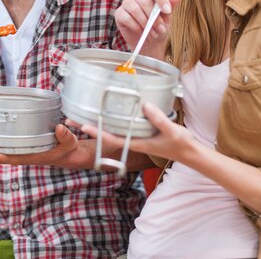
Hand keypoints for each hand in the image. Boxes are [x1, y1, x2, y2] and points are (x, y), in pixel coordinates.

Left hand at [0, 123, 97, 169]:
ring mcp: (18, 152)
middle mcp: (23, 156)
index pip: (17, 158)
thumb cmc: (67, 148)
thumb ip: (66, 136)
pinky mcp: (16, 147)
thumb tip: (60, 127)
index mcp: (35, 157)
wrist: (66, 154)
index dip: (4, 157)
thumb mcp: (70, 143)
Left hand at [80, 102, 196, 163]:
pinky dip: (112, 119)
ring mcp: (136, 137)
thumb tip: (144, 106)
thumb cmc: (181, 144)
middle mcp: (133, 140)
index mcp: (137, 143)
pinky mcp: (141, 133)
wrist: (190, 153)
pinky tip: (107, 112)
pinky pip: (122, 126)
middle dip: (88, 126)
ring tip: (80, 113)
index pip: (113, 138)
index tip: (84, 126)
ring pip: (112, 129)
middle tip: (69, 119)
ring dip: (97, 122)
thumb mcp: (171, 131)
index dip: (98, 132)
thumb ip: (158, 120)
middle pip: (107, 134)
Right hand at [115, 0, 187, 58]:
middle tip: (159, 28)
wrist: (150, 43)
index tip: (167, 11)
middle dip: (153, 16)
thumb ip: (173, 3)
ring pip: (134, 8)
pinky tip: (140, 31)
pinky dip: (135, 26)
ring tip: (151, 33)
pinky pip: (126, 17)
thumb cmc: (159, 28)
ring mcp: (127, 3)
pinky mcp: (119, 14)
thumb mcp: (168, 17)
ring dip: (144, 23)